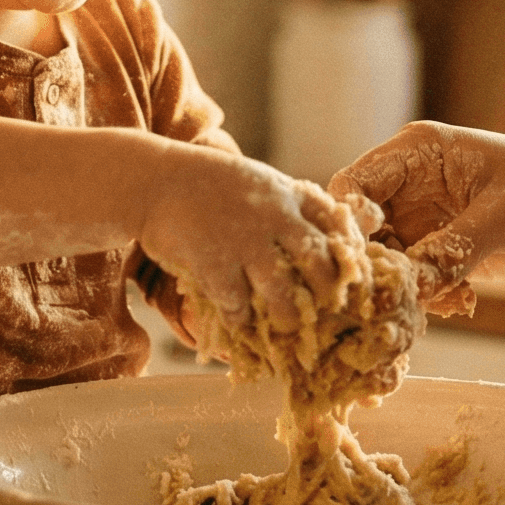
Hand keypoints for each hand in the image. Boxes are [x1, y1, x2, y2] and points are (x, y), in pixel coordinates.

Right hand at [140, 151, 348, 329]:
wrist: (155, 181)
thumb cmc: (205, 181)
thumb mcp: (255, 179)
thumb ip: (284, 202)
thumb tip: (317, 231)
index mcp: (285, 193)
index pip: (334, 222)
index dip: (348, 249)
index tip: (348, 271)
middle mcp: (273, 216)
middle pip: (318, 261)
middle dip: (326, 290)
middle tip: (326, 307)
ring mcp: (244, 241)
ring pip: (283, 292)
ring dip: (288, 315)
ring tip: (287, 324)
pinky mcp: (214, 263)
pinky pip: (238, 305)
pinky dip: (242, 319)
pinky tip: (241, 323)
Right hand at [331, 121, 504, 311]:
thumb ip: (456, 246)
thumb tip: (409, 283)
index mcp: (418, 153)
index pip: (354, 184)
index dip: (350, 222)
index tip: (370, 258)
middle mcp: (411, 186)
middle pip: (362, 229)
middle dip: (376, 265)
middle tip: (397, 297)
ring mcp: (424, 220)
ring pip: (385, 262)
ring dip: (405, 289)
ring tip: (445, 301)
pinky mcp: (441, 251)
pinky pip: (414, 281)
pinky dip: (429, 298)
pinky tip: (464, 303)